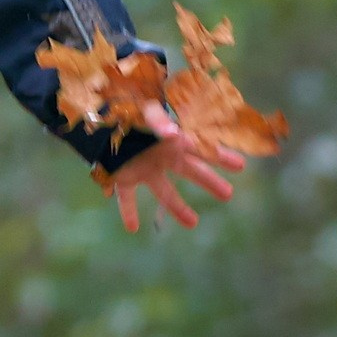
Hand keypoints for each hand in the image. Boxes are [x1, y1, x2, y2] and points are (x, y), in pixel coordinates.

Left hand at [107, 101, 243, 231]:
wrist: (97, 114)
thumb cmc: (125, 109)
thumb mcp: (143, 111)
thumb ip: (157, 121)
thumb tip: (174, 133)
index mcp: (170, 140)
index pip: (201, 149)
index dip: (220, 157)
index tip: (240, 165)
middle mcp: (161, 156)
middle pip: (190, 171)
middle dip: (209, 182)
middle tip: (228, 194)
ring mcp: (143, 167)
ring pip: (164, 191)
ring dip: (177, 207)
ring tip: (193, 223)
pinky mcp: (122, 175)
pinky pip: (127, 196)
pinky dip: (128, 210)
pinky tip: (132, 227)